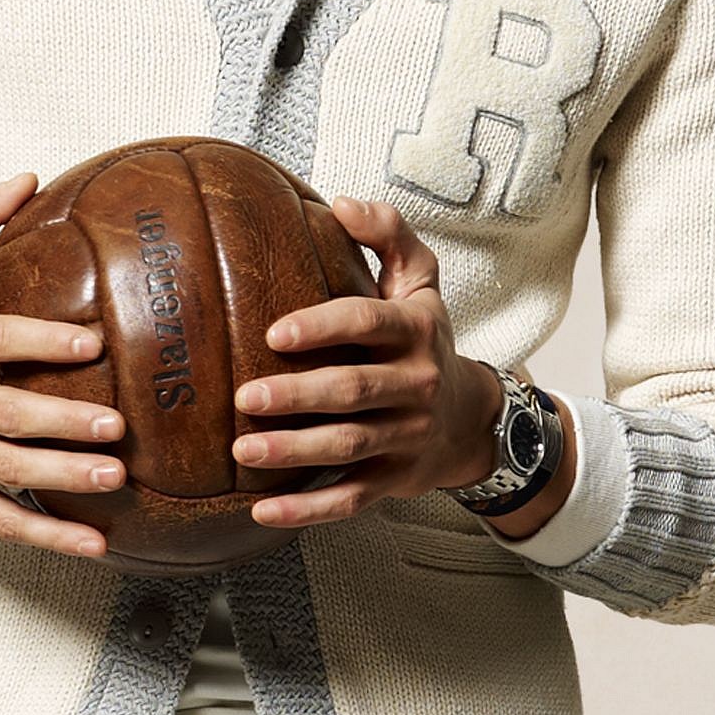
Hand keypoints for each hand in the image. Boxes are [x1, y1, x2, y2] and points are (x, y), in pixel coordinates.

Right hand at [0, 172, 128, 558]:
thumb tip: (30, 177)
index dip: (41, 341)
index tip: (93, 343)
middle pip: (2, 416)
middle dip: (61, 422)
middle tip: (117, 424)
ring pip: (3, 471)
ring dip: (61, 477)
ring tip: (116, 476)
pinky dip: (46, 535)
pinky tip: (95, 543)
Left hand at [231, 195, 501, 529]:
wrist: (470, 418)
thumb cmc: (424, 336)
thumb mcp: (420, 280)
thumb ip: (387, 233)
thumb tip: (339, 203)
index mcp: (414, 330)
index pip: (368, 324)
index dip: (323, 327)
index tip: (274, 333)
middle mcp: (415, 384)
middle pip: (353, 392)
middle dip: (298, 397)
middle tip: (244, 397)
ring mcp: (406, 437)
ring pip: (348, 448)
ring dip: (294, 453)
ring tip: (243, 451)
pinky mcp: (393, 479)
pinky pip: (349, 499)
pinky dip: (307, 510)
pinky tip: (262, 511)